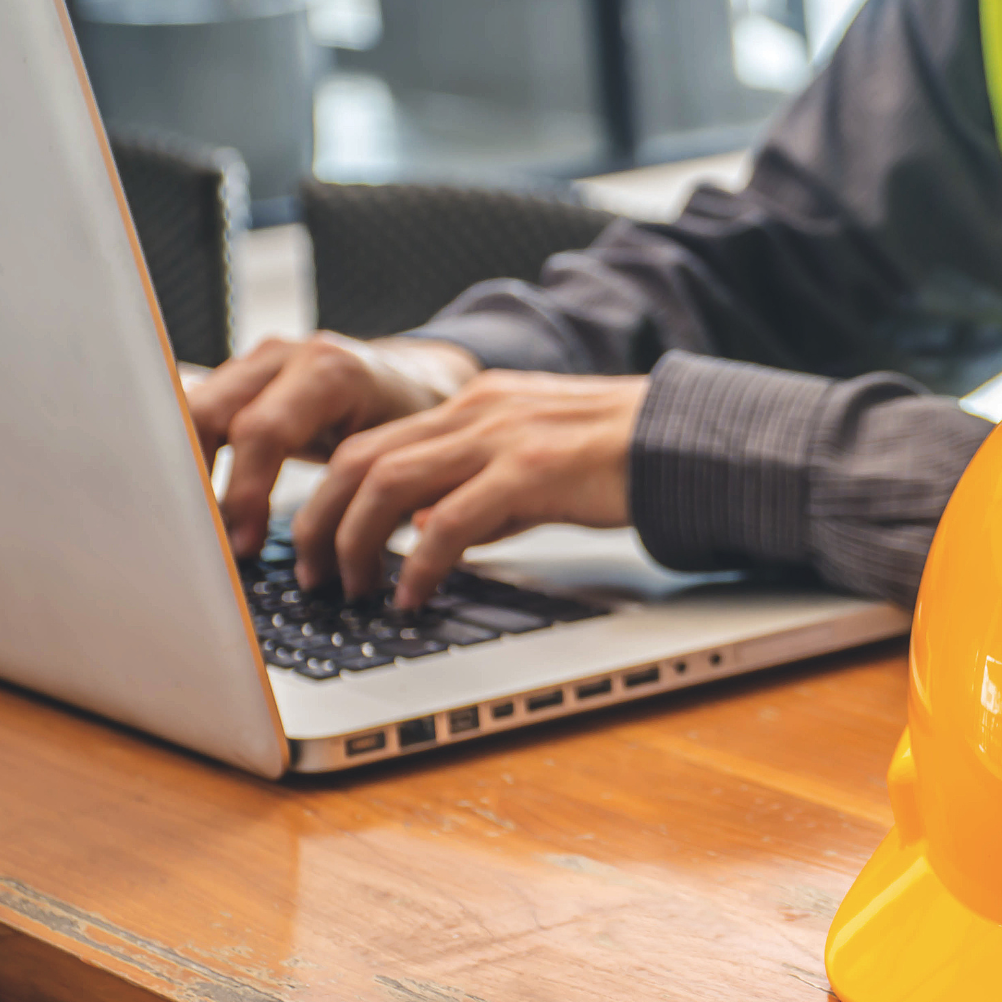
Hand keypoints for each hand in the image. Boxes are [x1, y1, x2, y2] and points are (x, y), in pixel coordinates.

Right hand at [187, 333, 481, 557]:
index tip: (242, 545)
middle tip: (208, 541)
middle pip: (209, 414)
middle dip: (199, 482)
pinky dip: (196, 458)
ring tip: (204, 529)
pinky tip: (203, 504)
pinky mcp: (243, 377)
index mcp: (332, 372)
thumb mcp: (405, 458)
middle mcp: (288, 356)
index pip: (263, 431)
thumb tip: (342, 558)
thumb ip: (371, 494)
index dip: (244, 493)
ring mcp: (260, 361)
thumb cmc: (417, 426)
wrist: (417, 384)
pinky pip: (202, 415)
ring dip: (192, 473)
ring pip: (194, 412)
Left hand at [290, 370, 649, 607]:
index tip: (316, 546)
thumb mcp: (532, 466)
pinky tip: (414, 596)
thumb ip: (478, 492)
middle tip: (316, 578)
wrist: (686, 437)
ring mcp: (499, 438)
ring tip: (354, 592)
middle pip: (358, 460)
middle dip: (322, 524)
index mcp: (469, 405)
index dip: (326, 498)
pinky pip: (448, 521)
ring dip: (356, 545)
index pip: (368, 443)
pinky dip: (418, 564)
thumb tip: (426, 535)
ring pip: (387, 484)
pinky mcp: (529, 471)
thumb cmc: (617, 459)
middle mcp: (473, 412)